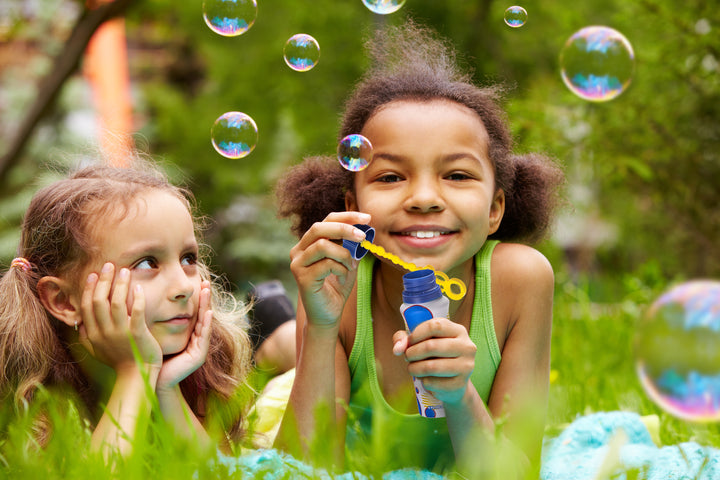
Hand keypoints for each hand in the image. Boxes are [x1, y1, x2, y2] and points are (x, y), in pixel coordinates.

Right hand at [79, 263, 162, 373]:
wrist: (136, 376)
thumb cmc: (118, 362)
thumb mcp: (97, 350)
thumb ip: (86, 336)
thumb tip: (77, 322)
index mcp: (92, 335)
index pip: (87, 306)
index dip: (90, 289)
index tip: (94, 275)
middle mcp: (103, 333)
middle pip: (99, 301)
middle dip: (103, 281)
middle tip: (108, 265)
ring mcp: (120, 333)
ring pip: (116, 303)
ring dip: (119, 285)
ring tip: (124, 270)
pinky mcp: (137, 334)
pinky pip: (136, 312)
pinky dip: (136, 298)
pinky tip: (139, 287)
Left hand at [156, 281, 212, 390]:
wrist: (152, 380)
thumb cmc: (151, 357)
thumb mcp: (157, 334)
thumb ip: (160, 320)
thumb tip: (149, 298)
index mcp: (188, 335)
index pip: (194, 312)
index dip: (196, 298)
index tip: (197, 281)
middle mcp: (196, 340)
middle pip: (202, 315)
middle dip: (204, 298)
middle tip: (205, 282)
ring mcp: (199, 348)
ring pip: (204, 323)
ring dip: (207, 306)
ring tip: (207, 292)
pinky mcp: (198, 356)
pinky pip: (203, 337)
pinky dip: (206, 324)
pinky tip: (207, 313)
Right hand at [289, 212, 370, 327]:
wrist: (328, 315)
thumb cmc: (337, 287)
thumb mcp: (348, 261)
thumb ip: (351, 245)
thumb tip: (364, 227)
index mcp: (309, 243)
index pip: (326, 220)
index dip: (347, 216)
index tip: (367, 218)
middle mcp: (299, 250)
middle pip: (319, 228)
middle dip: (344, 228)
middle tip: (362, 236)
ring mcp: (297, 263)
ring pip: (323, 245)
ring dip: (344, 255)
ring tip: (351, 267)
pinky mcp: (301, 277)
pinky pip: (326, 264)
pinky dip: (341, 270)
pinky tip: (343, 278)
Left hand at [392, 318, 476, 404]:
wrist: (453, 384)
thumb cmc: (435, 357)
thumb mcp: (422, 342)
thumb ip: (404, 338)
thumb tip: (397, 348)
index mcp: (458, 331)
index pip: (435, 326)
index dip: (417, 334)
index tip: (409, 342)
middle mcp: (467, 346)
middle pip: (431, 346)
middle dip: (412, 353)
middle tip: (407, 357)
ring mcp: (466, 366)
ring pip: (431, 367)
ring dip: (414, 369)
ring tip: (412, 369)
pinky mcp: (460, 384)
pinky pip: (433, 383)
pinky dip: (423, 382)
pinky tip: (426, 379)